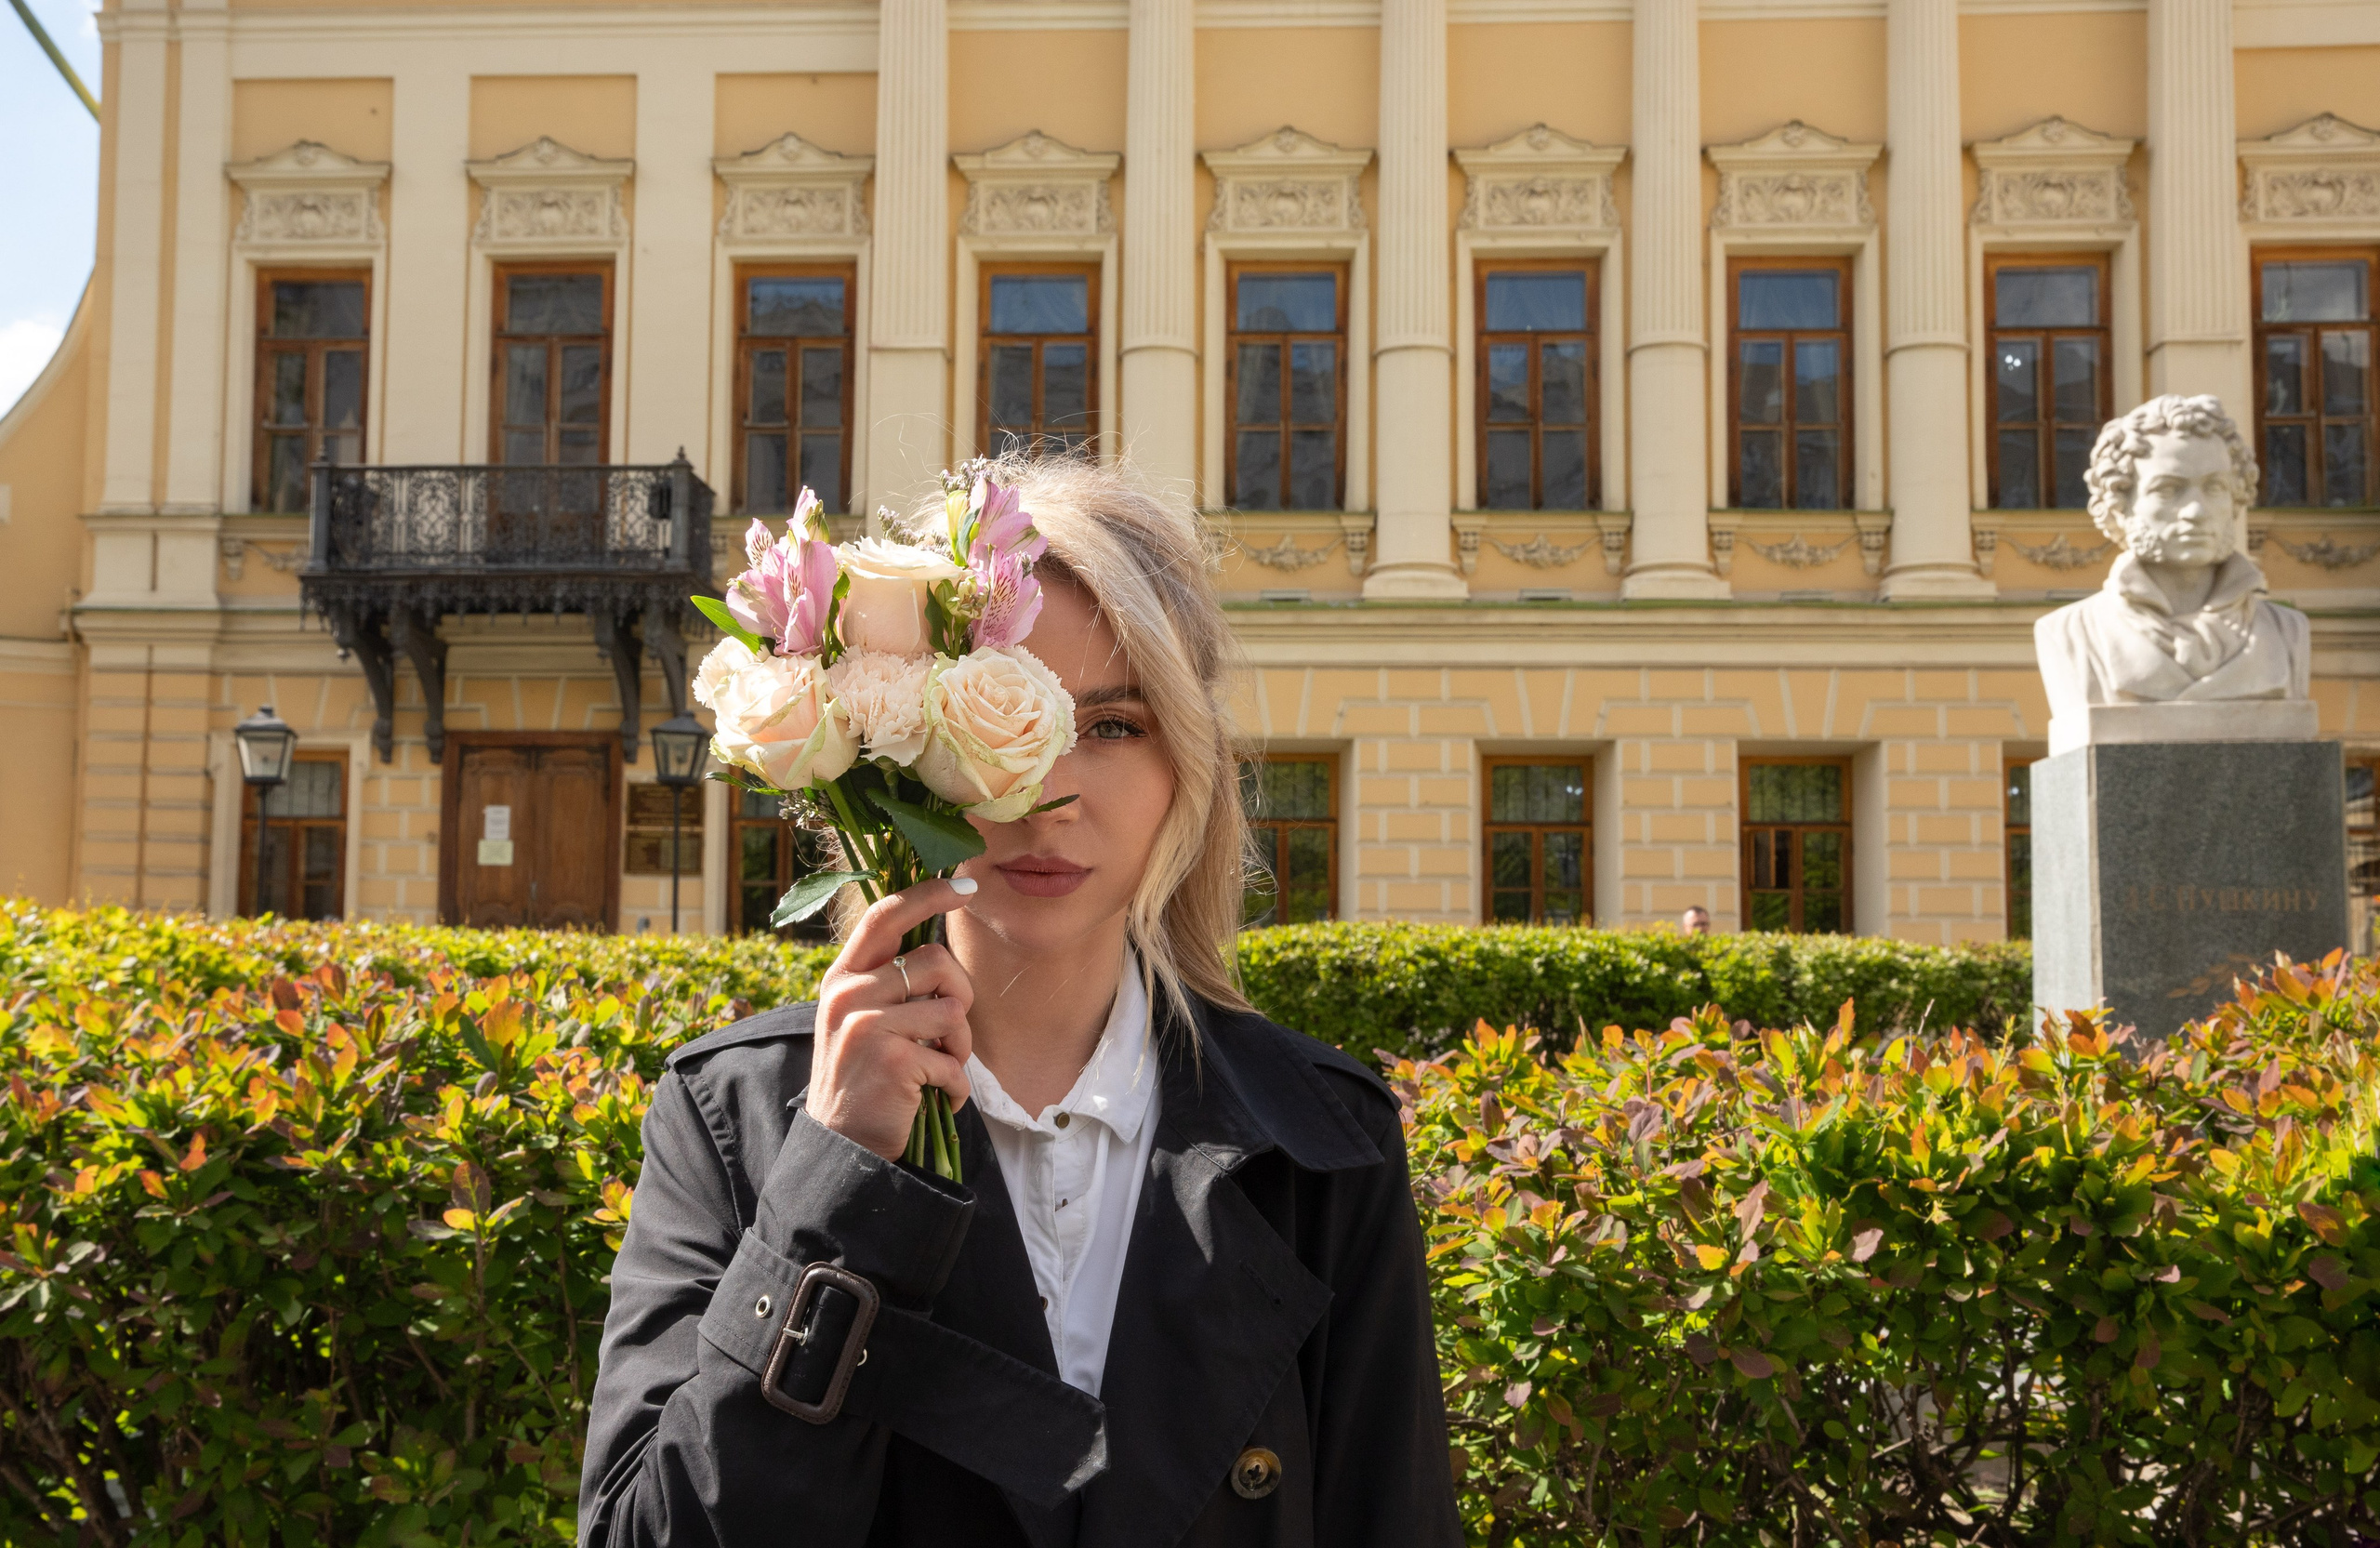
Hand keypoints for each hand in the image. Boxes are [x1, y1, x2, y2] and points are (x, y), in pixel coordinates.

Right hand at [809, 880, 977, 1161]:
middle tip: (948, 1032)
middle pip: (936, 961)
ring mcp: (866, 1025)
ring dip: (959, 1048)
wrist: (842, 1148)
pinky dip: (956, 1085)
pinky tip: (937, 1099)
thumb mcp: (862, 1019)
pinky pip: (952, 1059)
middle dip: (960, 995)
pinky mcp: (891, 1059)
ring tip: (937, 1070)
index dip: (928, 894)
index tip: (967, 886)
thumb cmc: (865, 1080)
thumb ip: (889, 982)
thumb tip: (940, 946)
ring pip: (951, 1010)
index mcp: (842, 977)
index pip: (885, 916)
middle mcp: (848, 994)